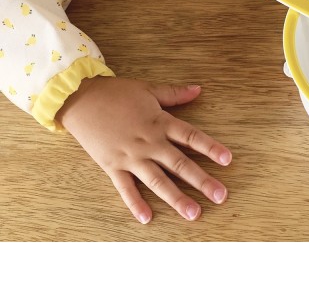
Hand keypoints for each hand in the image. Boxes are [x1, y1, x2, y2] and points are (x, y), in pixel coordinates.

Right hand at [56, 77, 231, 223]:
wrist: (80, 99)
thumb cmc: (116, 92)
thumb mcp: (148, 90)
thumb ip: (174, 94)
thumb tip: (198, 89)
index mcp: (159, 121)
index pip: (191, 136)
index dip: (210, 147)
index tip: (228, 160)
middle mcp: (149, 142)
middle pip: (180, 163)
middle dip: (202, 180)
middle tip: (220, 196)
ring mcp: (131, 156)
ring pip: (158, 180)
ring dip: (176, 198)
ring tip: (194, 213)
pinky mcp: (113, 166)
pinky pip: (126, 188)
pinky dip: (136, 203)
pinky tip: (147, 218)